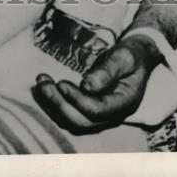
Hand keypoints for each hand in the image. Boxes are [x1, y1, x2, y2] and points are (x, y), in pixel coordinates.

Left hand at [33, 35, 160, 133]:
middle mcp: (112, 116)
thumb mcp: (124, 57)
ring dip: (53, 104)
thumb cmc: (131, 55)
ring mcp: (100, 116)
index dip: (77, 100)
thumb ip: (108, 71)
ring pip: (72, 121)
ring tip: (40, 83)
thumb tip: (87, 85)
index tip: (62, 83)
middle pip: (81, 121)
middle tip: (44, 83)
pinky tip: (45, 87)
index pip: (97, 111)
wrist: (135, 58)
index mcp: (124, 103)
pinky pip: (69, 114)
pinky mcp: (89, 111)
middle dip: (59, 104)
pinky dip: (55, 103)